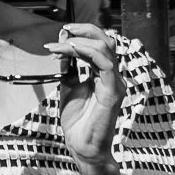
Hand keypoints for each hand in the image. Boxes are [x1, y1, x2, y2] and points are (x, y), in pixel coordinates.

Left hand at [48, 23, 123, 171]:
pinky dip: (88, 53)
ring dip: (81, 41)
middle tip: (64, 30)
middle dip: (85, 31)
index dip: (80, 36)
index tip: (59, 35)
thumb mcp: (68, 87)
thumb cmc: (78, 120)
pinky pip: (105, 65)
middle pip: (106, 41)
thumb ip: (68, 68)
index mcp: (103, 74)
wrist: (81, 145)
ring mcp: (115, 83)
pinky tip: (72, 50)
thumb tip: (60, 48)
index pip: (98, 45)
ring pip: (106, 49)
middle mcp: (112, 76)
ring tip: (62, 43)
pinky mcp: (113, 92)